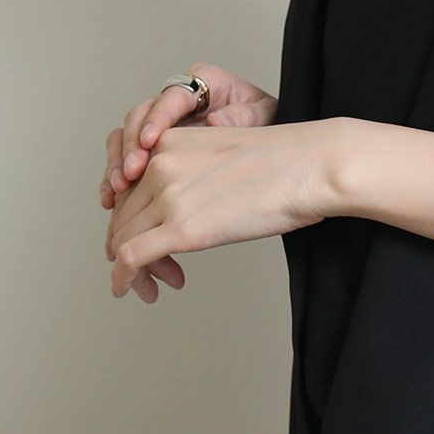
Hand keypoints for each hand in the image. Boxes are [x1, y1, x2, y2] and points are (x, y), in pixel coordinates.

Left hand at [106, 119, 341, 301]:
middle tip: (153, 271)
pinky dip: (122, 278)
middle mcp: (159, 165)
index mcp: (169, 143)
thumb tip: (190, 208)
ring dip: (130, 269)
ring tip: (152, 286)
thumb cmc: (286, 164)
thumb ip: (195, 175)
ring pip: (122, 240)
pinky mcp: (181, 228)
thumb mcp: (223, 156)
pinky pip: (130, 257)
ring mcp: (167, 197)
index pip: (128, 189)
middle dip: (129, 248)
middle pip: (123, 216)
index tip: (148, 242)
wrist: (311, 165)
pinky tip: (125, 290)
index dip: (131, 221)